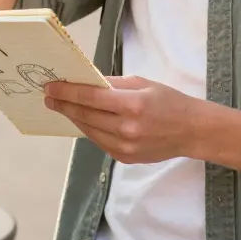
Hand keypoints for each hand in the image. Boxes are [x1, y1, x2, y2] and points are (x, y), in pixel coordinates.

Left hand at [44, 76, 205, 164]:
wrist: (192, 131)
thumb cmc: (169, 101)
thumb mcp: (142, 83)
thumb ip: (113, 84)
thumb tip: (86, 81)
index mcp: (132, 105)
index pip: (90, 98)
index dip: (67, 92)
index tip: (50, 87)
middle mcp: (127, 128)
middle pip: (85, 115)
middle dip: (63, 105)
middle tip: (48, 97)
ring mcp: (125, 147)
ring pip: (89, 130)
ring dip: (73, 118)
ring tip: (62, 107)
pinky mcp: (125, 158)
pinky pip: (99, 141)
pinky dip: (89, 129)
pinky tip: (82, 119)